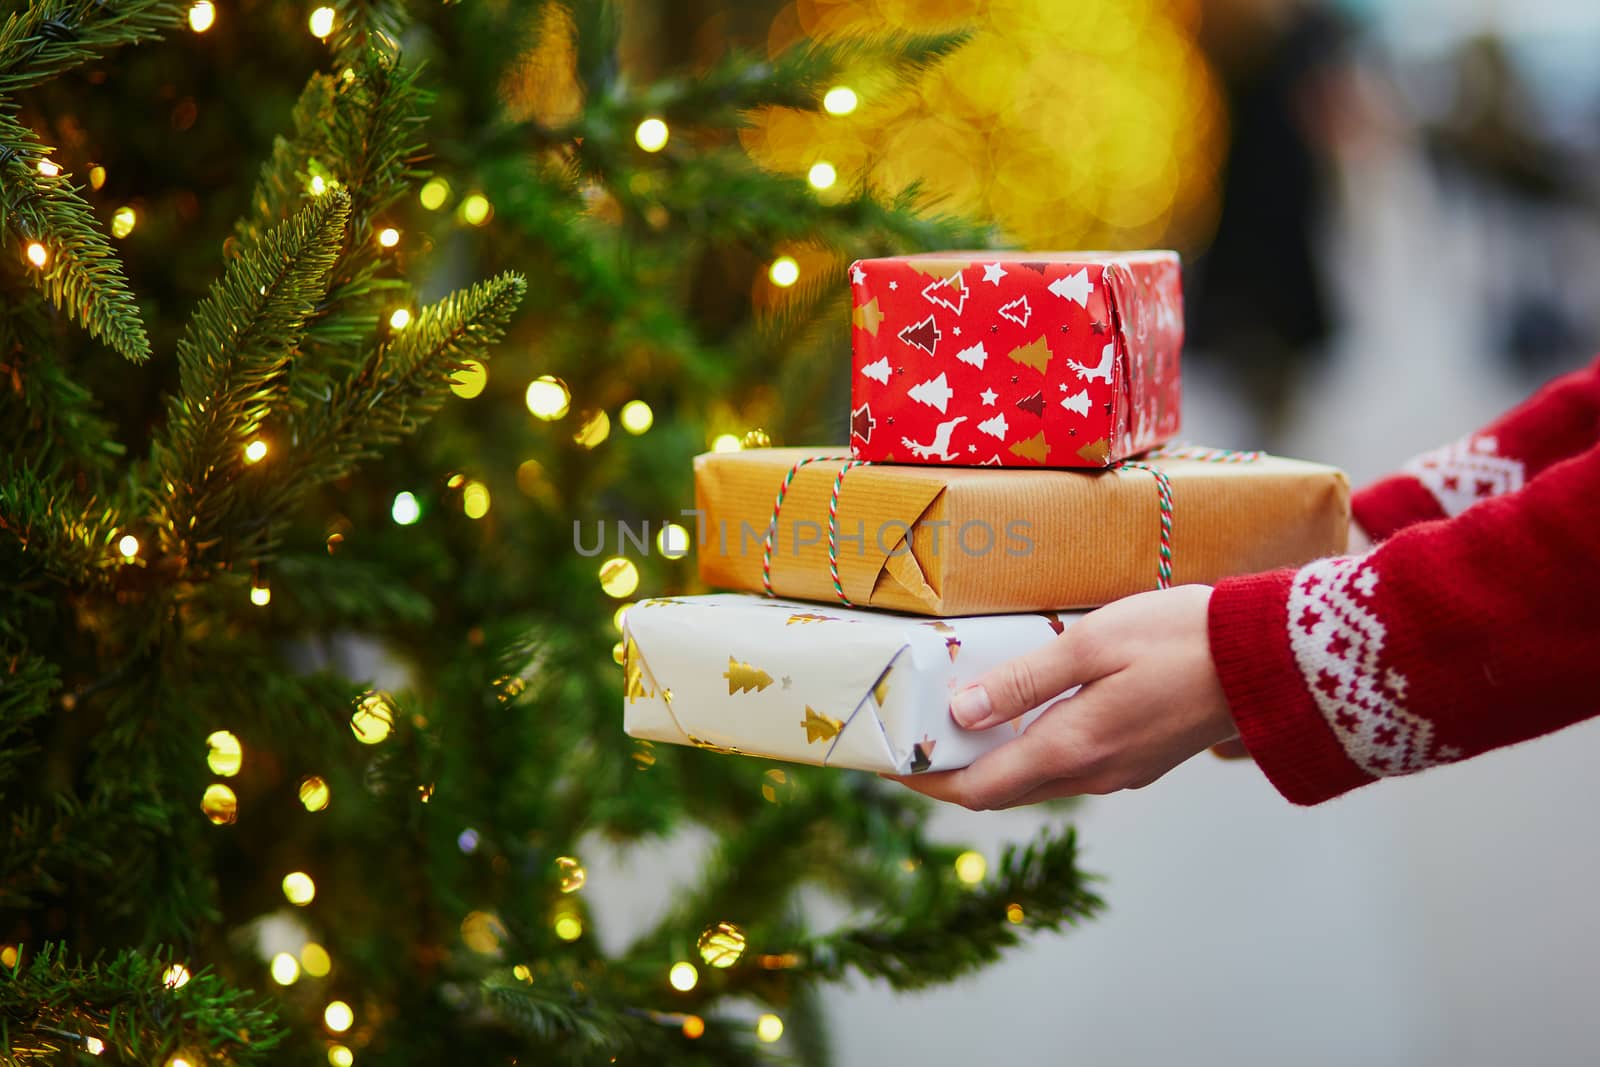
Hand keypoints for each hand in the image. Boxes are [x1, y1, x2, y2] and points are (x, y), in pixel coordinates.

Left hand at [888, 585, 1238, 808]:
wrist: (1271, 659)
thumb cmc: (1180, 639)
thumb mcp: (1092, 645)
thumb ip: (1023, 682)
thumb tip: (961, 713)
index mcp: (1072, 751)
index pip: (977, 789)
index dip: (926, 782)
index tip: (888, 762)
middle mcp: (1092, 775)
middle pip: (1001, 791)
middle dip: (950, 772)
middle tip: (910, 740)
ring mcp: (1120, 772)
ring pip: (1035, 780)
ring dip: (990, 761)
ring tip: (953, 722)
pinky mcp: (1140, 758)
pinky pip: (1067, 766)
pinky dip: (1028, 750)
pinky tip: (1018, 714)